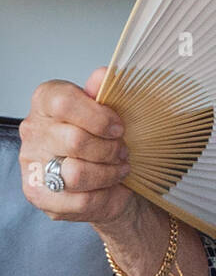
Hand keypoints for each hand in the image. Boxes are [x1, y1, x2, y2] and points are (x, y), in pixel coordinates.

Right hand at [19, 69, 135, 227]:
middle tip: (122, 152)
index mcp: (46, 100)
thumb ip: (108, 91)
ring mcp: (32, 163)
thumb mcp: (113, 109)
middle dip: (110, 149)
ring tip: (118, 169)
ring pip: (75, 174)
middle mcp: (33, 130)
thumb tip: (102, 75)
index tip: (119, 128)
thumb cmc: (106, 136)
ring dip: (108, 174)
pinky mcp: (39, 194)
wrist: (107, 174)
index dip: (98, 117)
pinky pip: (79, 200)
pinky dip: (103, 195)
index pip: (63, 103)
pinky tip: (108, 187)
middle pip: (75, 141)